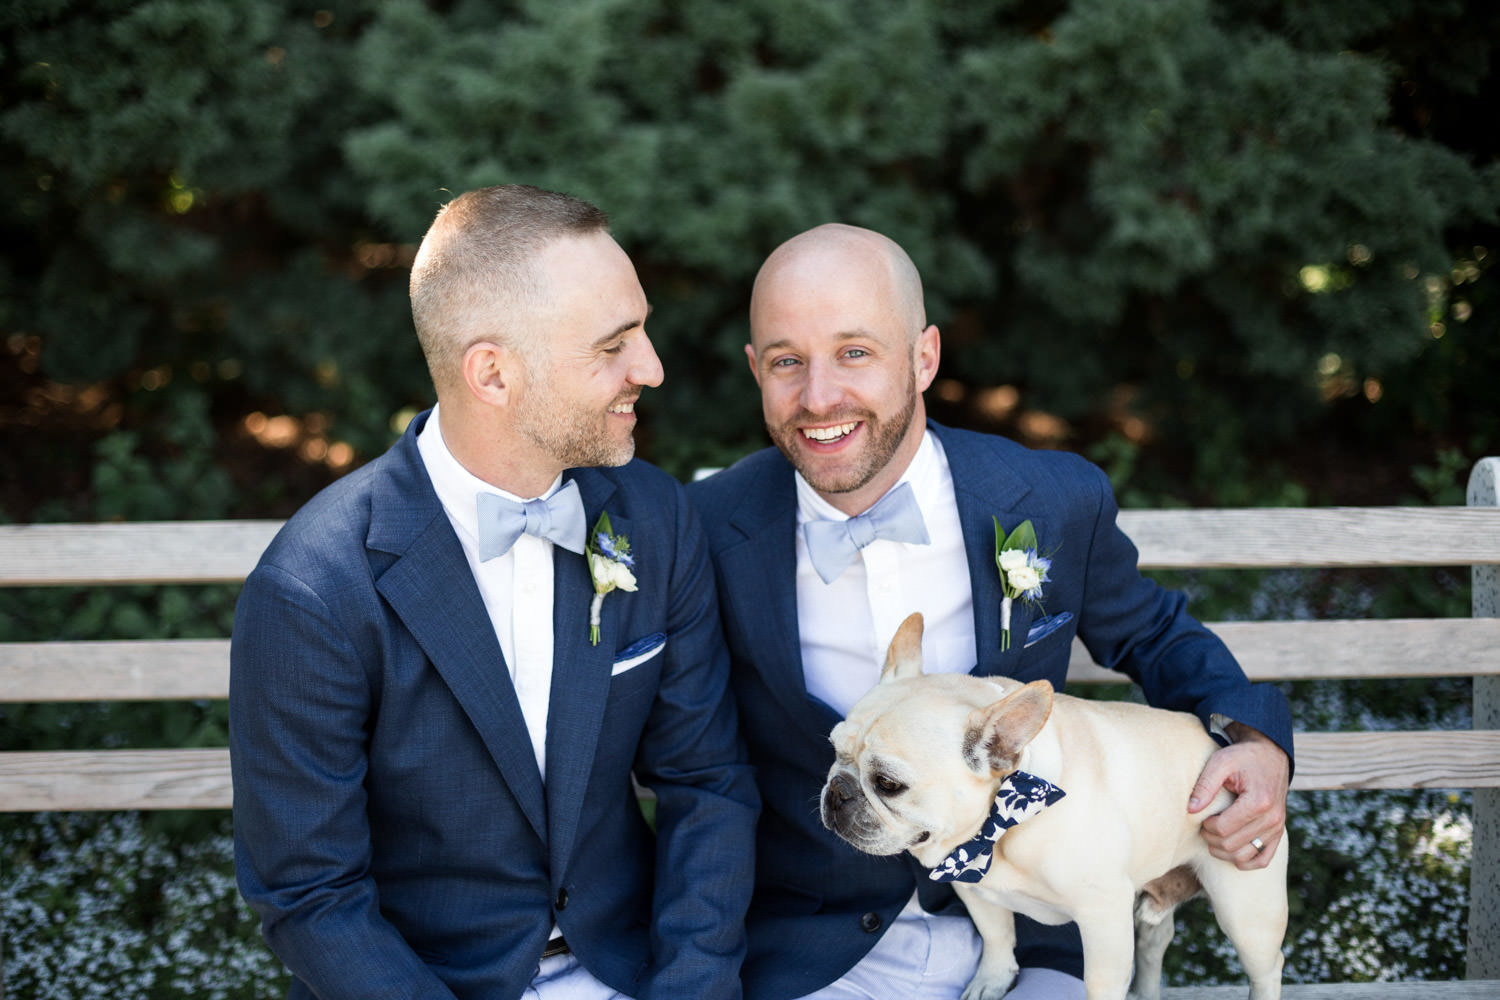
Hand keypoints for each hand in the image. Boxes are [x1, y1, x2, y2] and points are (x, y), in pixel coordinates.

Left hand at [1187, 722, 1289, 869]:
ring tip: (1214, 835)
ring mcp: (1277, 828)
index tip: (1202, 816)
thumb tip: (1191, 810)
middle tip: (1204, 826)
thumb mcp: (1221, 762)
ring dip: (1223, 851)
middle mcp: (1272, 818)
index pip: (1224, 829)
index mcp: (1259, 801)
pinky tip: (1230, 851)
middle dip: (1211, 838)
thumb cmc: (1242, 757)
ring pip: (1244, 856)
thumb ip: (1205, 785)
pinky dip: (1245, 861)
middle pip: (1232, 845)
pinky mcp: (1278, 833)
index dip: (1206, 826)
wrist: (1270, 755)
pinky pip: (1262, 860)